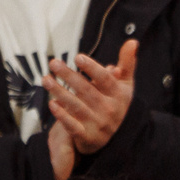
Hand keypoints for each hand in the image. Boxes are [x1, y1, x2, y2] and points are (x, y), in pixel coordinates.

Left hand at [46, 39, 137, 154]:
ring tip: (46, 79)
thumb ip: (127, 63)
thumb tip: (132, 41)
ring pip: (76, 106)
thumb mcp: (126, 85)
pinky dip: (62, 116)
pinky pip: (72, 126)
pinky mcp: (87, 137)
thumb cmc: (118, 104)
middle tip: (54, 63)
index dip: (92, 68)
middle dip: (69, 76)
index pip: (105, 80)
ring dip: (60, 92)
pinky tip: (52, 104)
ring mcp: (97, 124)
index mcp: (118, 95)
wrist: (120, 138)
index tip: (78, 57)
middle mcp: (108, 110)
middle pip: (87, 90)